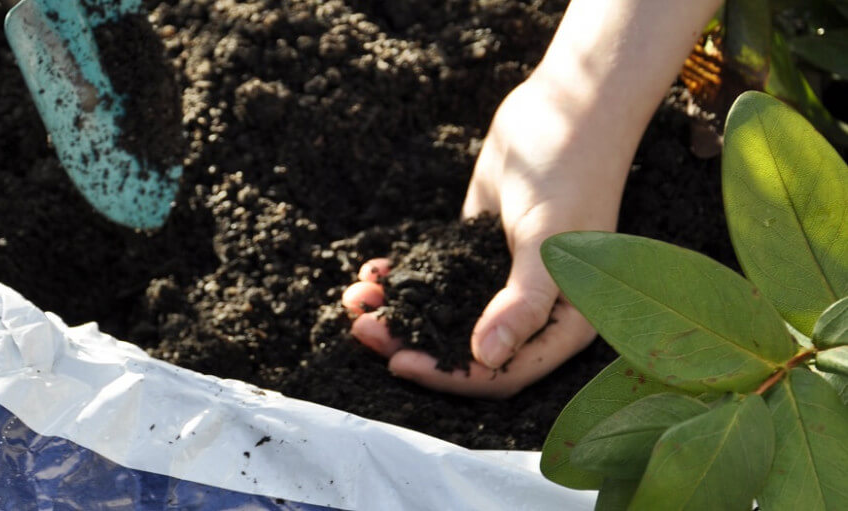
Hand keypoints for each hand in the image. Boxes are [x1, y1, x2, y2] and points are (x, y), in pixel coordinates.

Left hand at [342, 78, 633, 398]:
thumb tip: (488, 358)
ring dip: (400, 311)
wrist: (565, 104)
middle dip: (411, 342)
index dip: (450, 375)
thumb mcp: (547, 240)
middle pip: (464, 349)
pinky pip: (436, 278)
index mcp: (565, 322)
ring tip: (356, 297)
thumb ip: (522, 302)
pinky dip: (406, 279)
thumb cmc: (571, 172)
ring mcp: (500, 280)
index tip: (399, 362)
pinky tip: (374, 270)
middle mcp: (533, 310)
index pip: (502, 373)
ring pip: (445, 314)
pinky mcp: (476, 250)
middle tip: (363, 327)